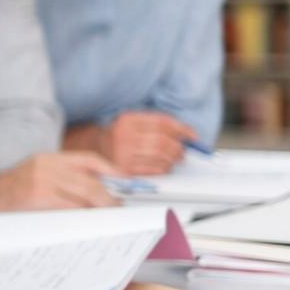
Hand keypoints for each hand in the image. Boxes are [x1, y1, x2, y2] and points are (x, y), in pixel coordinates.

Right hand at [0, 152, 119, 211]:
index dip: (111, 171)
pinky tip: (87, 223)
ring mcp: (43, 182)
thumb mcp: (34, 175)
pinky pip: (71, 209)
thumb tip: (94, 191)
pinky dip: (83, 217)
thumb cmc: (9, 193)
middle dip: (108, 198)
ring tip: (106, 218)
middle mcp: (47, 166)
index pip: (89, 160)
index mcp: (47, 158)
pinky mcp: (39, 199)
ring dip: (99, 209)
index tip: (125, 182)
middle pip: (91, 182)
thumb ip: (60, 178)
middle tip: (117, 209)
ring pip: (85, 196)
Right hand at [66, 112, 197, 175]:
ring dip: (172, 159)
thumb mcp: (136, 122)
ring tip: (173, 159)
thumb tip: (188, 133)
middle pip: (162, 141)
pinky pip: (153, 169)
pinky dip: (163, 168)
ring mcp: (123, 152)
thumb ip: (160, 124)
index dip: (181, 129)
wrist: (96, 149)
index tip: (192, 136)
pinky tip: (163, 166)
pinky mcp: (125, 168)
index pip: (162, 122)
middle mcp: (124, 135)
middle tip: (182, 151)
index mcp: (128, 120)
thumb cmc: (122, 135)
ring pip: (160, 155)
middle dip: (178, 147)